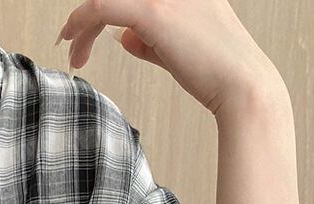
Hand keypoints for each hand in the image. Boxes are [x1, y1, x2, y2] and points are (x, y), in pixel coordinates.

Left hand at [56, 0, 284, 117]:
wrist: (241, 86)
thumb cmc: (214, 73)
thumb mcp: (177, 48)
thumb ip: (149, 38)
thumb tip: (123, 36)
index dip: (102, 7)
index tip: (85, 30)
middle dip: (87, 15)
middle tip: (71, 42)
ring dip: (80, 24)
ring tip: (74, 55)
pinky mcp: (153, 11)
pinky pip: (101, 7)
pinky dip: (80, 23)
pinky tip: (71, 43)